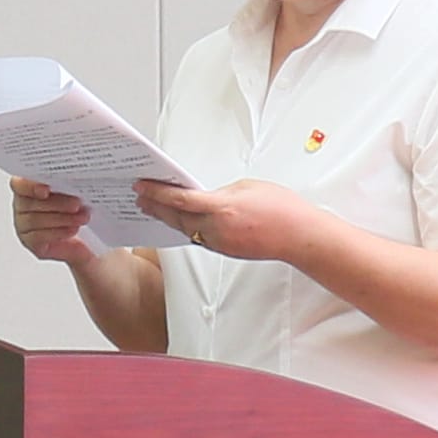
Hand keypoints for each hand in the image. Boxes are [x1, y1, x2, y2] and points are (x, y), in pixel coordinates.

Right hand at [8, 176, 98, 267]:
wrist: (80, 237)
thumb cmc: (72, 210)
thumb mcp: (70, 193)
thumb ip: (65, 186)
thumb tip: (75, 181)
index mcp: (26, 188)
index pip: (19, 184)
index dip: (30, 186)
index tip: (46, 190)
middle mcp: (21, 206)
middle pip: (31, 203)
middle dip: (57, 203)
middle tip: (77, 203)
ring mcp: (23, 225)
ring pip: (36, 220)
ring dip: (62, 218)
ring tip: (81, 217)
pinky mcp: (30, 242)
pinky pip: (40, 237)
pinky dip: (59, 232)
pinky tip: (73, 229)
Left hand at [134, 178, 318, 262]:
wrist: (299, 236)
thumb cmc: (281, 209)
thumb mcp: (247, 187)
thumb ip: (221, 192)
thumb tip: (207, 197)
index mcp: (220, 208)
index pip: (179, 199)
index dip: (157, 192)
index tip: (141, 186)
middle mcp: (216, 229)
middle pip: (176, 218)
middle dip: (156, 207)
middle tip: (139, 198)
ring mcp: (220, 243)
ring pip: (186, 230)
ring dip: (168, 219)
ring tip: (154, 209)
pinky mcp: (226, 251)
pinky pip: (199, 239)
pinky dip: (186, 229)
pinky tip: (180, 222)